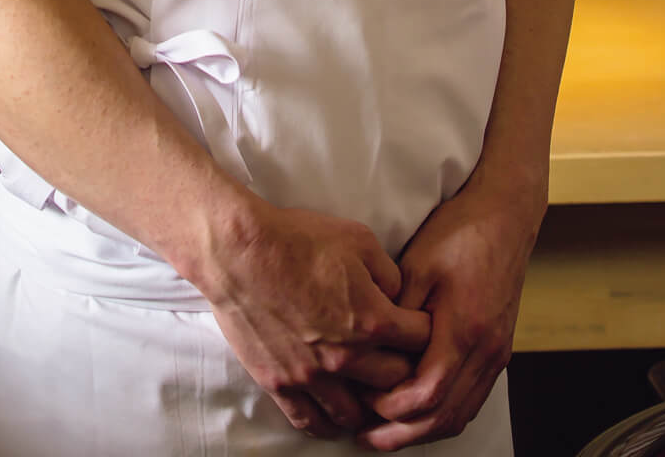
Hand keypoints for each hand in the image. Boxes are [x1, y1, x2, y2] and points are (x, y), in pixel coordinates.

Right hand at [201, 198, 430, 438]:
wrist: (239, 252)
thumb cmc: (297, 239)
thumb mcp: (358, 239)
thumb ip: (388, 273)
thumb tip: (398, 296)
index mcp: (371, 319)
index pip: (420, 340)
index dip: (425, 330)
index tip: (420, 327)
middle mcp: (346, 356)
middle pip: (395, 381)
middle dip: (404, 370)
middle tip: (400, 362)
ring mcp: (312, 376)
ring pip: (356, 413)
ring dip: (369, 405)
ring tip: (371, 395)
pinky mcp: (280, 384)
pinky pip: (311, 422)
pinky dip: (329, 425)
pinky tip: (336, 418)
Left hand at [354, 182, 540, 449]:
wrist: (505, 215)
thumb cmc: (459, 233)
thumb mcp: (417, 266)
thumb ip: (397, 314)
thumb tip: (372, 351)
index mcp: (464, 329)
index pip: (426, 394)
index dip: (390, 407)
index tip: (361, 402)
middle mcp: (486, 351)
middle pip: (443, 416)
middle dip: (401, 434)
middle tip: (366, 438)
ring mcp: (496, 354)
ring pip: (460, 414)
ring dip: (422, 431)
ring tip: (385, 433)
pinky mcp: (498, 350)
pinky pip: (471, 399)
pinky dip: (443, 415)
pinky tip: (419, 413)